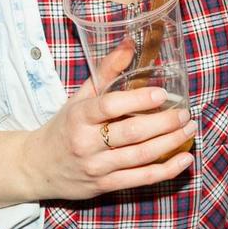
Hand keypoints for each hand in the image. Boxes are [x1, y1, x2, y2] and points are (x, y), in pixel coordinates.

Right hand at [20, 47, 196, 199]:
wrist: (38, 167)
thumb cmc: (64, 127)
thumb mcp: (79, 98)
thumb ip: (106, 72)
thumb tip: (129, 43)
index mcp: (79, 116)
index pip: (109, 106)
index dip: (138, 100)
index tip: (161, 94)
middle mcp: (86, 143)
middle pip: (132, 133)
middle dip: (164, 123)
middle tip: (184, 113)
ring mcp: (97, 167)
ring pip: (141, 157)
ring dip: (171, 142)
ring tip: (189, 129)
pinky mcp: (105, 185)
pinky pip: (141, 179)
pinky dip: (166, 170)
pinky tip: (184, 158)